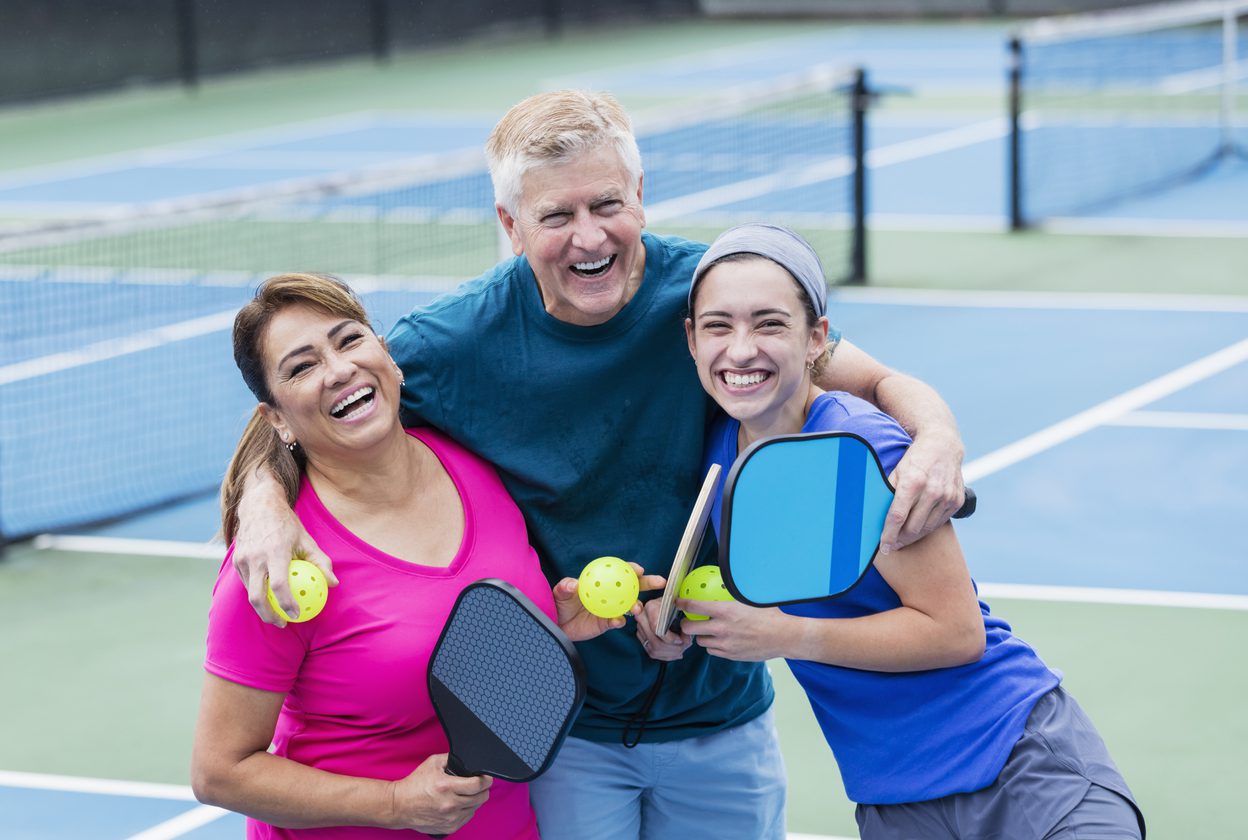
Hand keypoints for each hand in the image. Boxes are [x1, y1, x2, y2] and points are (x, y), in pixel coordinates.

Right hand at [233, 469, 336, 625]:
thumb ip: (321, 562)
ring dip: (262, 607)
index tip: (296, 615)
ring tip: (276, 614)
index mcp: (275, 552)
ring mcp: (242, 559)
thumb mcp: (307, 540)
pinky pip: (247, 583)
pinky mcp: (236, 560)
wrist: (259, 506)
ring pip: (250, 592)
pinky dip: (257, 593)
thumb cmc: (288, 525)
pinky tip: (269, 598)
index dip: (287, 604)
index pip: (279, 586)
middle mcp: (255, 557)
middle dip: (269, 616)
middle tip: (283, 624)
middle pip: (257, 597)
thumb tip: (334, 584)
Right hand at [387, 754, 491, 833]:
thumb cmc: (415, 784)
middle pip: (481, 797)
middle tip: (478, 784)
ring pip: (476, 808)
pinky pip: (468, 817)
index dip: (486, 779)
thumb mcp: (432, 763)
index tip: (486, 777)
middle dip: (483, 789)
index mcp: (446, 787)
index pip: (478, 785)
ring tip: (467, 793)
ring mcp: (450, 818)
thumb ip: (451, 758)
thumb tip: (466, 759)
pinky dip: (467, 810)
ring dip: (475, 799)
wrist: (400, 805)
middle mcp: (450, 804)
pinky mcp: (449, 828)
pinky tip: (460, 804)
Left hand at [553, 563, 663, 641]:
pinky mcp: (607, 623)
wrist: (557, 623)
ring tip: (637, 608)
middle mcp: (610, 593)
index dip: (631, 569)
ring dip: (637, 605)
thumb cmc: (560, 602)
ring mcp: (611, 608)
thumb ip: (565, 586)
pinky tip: (618, 620)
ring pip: (630, 605)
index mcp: (602, 581)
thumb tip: (572, 584)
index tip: (638, 569)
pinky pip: (617, 621)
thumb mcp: (560, 592)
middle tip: (661, 582)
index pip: (619, 572)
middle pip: (633, 586)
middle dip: (648, 583)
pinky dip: (619, 620)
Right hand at [634, 598, 691, 660]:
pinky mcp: (642, 639)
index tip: (681, 640)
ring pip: (653, 650)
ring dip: (671, 653)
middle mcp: (642, 619)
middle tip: (685, 646)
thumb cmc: (674, 604)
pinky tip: (676, 653)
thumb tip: (686, 636)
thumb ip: (683, 619)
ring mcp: (640, 630)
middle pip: (655, 642)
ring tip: (683, 649)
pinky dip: (666, 656)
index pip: (656, 628)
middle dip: (672, 649)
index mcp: (651, 608)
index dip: (669, 638)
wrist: (665, 604)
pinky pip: (652, 653)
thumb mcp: (679, 606)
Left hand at [678, 599, 790, 660]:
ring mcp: (725, 644)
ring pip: (701, 641)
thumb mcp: (751, 599)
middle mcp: (721, 628)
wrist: (784, 637)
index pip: (694, 606)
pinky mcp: (730, 655)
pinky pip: (713, 651)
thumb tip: (727, 578)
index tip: (677, 601)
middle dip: (685, 624)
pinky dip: (713, 646)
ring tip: (706, 630)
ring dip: (701, 636)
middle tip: (688, 620)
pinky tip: (719, 640)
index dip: (682, 603)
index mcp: (725, 611)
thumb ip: (734, 593)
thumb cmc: (770, 615)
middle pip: (690, 628)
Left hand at [881, 432, 965, 553]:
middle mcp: (932, 490)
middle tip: (892, 544)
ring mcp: (947, 497)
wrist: (943, 445)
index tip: (884, 547)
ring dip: (913, 537)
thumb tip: (874, 513)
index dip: (889, 534)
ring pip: (927, 528)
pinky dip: (928, 528)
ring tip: (903, 539)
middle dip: (900, 539)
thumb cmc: (915, 458)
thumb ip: (887, 491)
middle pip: (913, 527)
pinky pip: (939, 523)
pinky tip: (918, 529)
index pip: (897, 516)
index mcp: (913, 482)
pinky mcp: (956, 501)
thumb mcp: (896, 470)